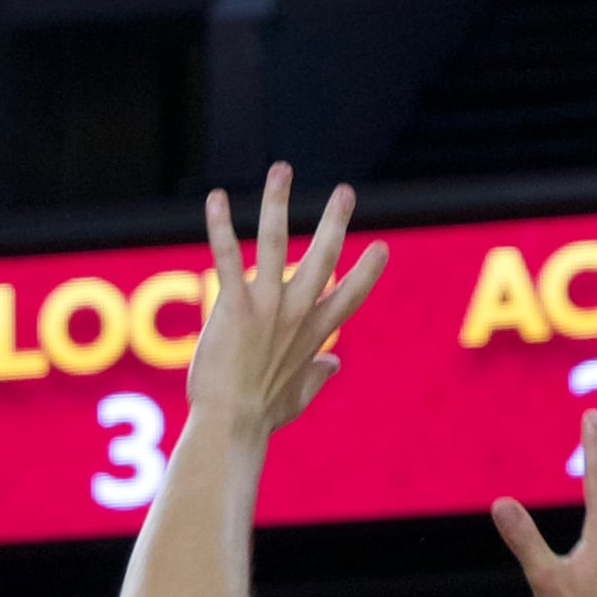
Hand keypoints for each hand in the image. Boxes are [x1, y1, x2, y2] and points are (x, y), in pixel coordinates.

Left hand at [184, 163, 382, 437]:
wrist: (232, 427)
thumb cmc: (261, 417)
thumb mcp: (298, 397)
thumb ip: (317, 376)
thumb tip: (332, 364)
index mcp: (314, 335)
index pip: (350, 296)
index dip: (367, 272)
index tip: (380, 248)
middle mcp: (296, 314)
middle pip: (324, 257)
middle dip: (336, 221)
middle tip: (345, 191)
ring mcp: (267, 307)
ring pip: (274, 241)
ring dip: (278, 201)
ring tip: (282, 169)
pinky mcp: (235, 306)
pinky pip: (226, 257)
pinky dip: (219, 226)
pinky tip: (216, 198)